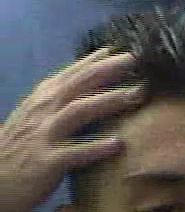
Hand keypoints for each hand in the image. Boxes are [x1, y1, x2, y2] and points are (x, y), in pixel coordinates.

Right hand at [0, 47, 143, 211]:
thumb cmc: (21, 149)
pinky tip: (118, 144)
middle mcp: (43, 111)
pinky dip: (96, 147)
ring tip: (136, 94)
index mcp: (43, 99)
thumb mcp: (37, 118)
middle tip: (134, 59)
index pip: (72, 74)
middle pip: (78, 84)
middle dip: (107, 69)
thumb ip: (61, 101)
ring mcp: (44, 136)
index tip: (123, 49)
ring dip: (107, 100)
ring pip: (78, 111)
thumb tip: (93, 85)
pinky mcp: (47, 162)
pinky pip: (74, 153)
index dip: (97, 60)